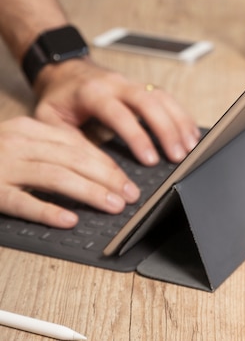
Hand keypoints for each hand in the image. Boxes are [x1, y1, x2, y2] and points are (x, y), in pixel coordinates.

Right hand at [0, 116, 140, 226]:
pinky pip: (22, 200)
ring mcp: (3, 166)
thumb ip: (49, 150)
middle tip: (128, 195)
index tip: (126, 179)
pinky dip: (48, 210)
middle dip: (107, 178)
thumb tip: (91, 168)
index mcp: (29, 129)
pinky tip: (68, 220)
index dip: (106, 163)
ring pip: (55, 177)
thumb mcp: (20, 141)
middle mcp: (19, 142)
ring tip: (111, 205)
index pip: (78, 144)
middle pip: (73, 158)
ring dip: (89, 192)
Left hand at [33, 57, 200, 164]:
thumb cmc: (57, 98)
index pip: (119, 113)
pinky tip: (190, 133)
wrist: (63, 70)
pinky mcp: (141, 86)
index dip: (137, 136)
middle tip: (179, 156)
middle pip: (148, 101)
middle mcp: (116, 84)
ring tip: (191, 147)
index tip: (150, 159)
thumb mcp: (49, 120)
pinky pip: (165, 97)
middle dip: (166, 129)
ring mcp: (131, 83)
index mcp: (92, 92)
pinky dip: (180, 115)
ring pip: (161, 97)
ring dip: (179, 122)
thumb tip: (91, 167)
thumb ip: (69, 140)